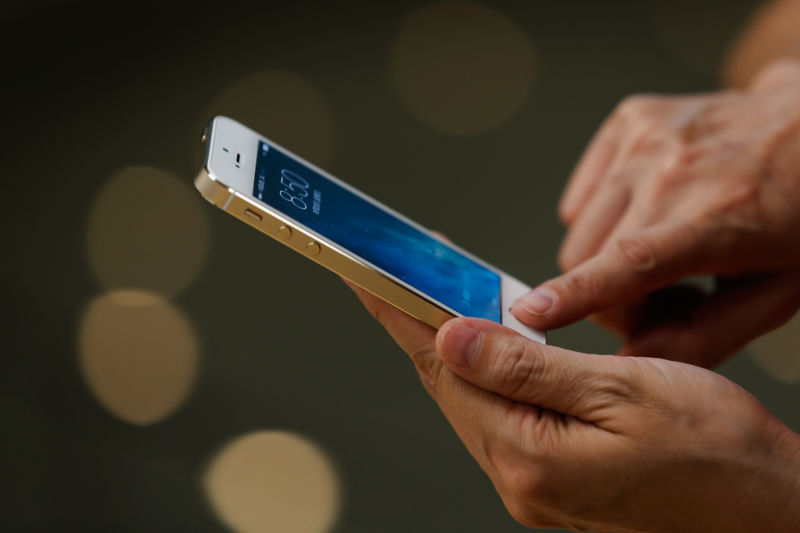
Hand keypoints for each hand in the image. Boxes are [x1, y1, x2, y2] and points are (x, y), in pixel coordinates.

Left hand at [349, 285, 799, 531]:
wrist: (769, 510)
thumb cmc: (717, 451)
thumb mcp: (622, 393)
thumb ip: (528, 368)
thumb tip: (453, 337)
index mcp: (529, 456)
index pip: (444, 368)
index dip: (402, 314)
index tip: (368, 275)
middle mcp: (521, 481)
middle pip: (449, 387)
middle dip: (416, 326)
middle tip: (393, 277)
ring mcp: (536, 488)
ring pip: (472, 403)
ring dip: (449, 350)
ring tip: (429, 302)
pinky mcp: (555, 484)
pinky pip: (500, 419)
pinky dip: (485, 378)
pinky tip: (484, 352)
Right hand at [513, 59, 799, 367]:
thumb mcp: (777, 293)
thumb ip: (705, 337)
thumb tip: (629, 359)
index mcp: (722, 216)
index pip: (633, 260)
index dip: (579, 292)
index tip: (531, 313)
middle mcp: (675, 167)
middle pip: (588, 259)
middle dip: (611, 298)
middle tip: (661, 297)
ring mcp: (646, 137)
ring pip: (578, 231)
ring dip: (602, 260)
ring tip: (656, 253)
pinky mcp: (629, 121)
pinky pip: (580, 198)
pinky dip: (600, 221)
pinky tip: (644, 214)